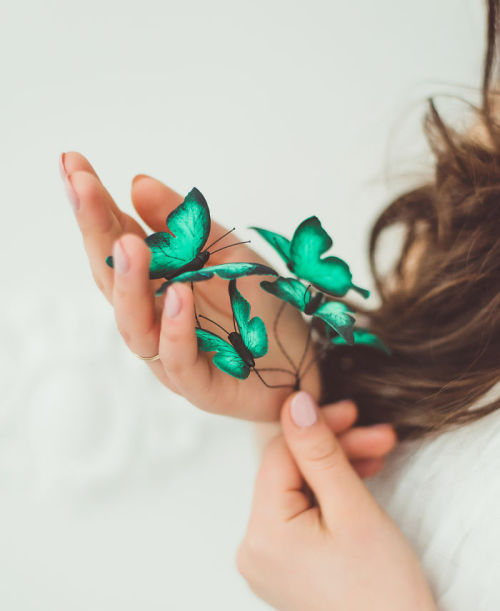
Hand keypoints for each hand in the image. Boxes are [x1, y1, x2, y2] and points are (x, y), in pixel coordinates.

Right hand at [60, 152, 320, 419]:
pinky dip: (175, 330)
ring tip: (127, 243)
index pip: (114, 242)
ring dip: (129, 284)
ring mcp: (173, 355)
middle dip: (95, 232)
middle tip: (83, 188)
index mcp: (155, 284)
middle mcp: (154, 319)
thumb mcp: (228, 251)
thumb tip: (137, 183)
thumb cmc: (259, 307)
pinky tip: (177, 295)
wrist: (307, 358)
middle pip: (113, 280)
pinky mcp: (202, 386)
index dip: (92, 206)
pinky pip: (180, 362)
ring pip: (136, 326)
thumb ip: (187, 224)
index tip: (72, 162)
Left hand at [237, 391, 441, 610]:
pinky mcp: (281, 572)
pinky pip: (296, 520)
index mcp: (261, 536)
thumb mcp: (353, 508)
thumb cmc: (383, 589)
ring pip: (295, 495)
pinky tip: (354, 487)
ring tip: (376, 461)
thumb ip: (319, 452)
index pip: (279, 457)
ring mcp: (264, 565)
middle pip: (288, 476)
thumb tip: (294, 405)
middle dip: (333, 452)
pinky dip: (325, 501)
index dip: (316, 428)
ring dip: (334, 474)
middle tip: (378, 437)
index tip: (352, 411)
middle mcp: (251, 552)